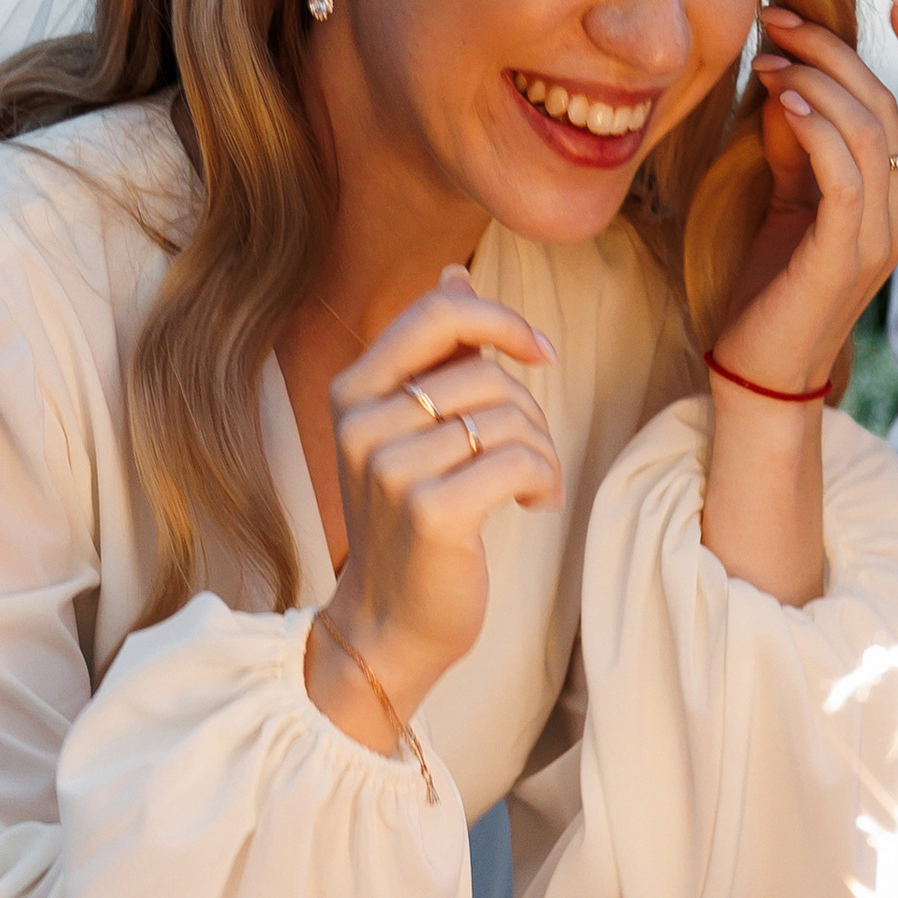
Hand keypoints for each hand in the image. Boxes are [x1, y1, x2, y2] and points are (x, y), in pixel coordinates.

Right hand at [307, 273, 561, 742]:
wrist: (389, 622)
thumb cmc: (410, 523)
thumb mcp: (408, 431)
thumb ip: (433, 355)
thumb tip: (455, 275)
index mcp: (353, 392)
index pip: (436, 315)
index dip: (500, 320)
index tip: (541, 353)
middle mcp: (363, 425)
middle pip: (486, 374)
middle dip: (528, 413)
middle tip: (528, 456)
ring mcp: (392, 469)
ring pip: (509, 419)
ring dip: (541, 453)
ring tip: (530, 486)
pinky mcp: (431, 512)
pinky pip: (521, 461)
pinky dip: (544, 481)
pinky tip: (534, 504)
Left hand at [717, 0, 897, 397]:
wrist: (759, 370)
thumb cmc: (770, 287)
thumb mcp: (788, 199)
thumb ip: (799, 142)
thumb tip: (789, 75)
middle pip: (890, 105)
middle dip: (835, 49)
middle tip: (780, 20)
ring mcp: (882, 237)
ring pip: (871, 131)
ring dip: (818, 80)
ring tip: (770, 58)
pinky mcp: (847, 256)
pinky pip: (846, 173)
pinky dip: (817, 127)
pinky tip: (782, 99)